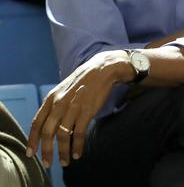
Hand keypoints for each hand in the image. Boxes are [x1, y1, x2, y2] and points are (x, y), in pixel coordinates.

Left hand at [26, 51, 128, 166]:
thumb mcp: (63, 90)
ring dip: (63, 151)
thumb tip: (49, 125)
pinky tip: (78, 153)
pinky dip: (78, 146)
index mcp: (51, 98)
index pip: (37, 122)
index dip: (32, 140)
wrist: (102, 70)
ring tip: (65, 162)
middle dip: (46, 151)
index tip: (31, 154)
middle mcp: (60, 103)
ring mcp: (73, 107)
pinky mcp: (87, 111)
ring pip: (63, 135)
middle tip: (48, 164)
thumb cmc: (83, 81)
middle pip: (48, 132)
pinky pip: (79, 133)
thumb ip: (54, 105)